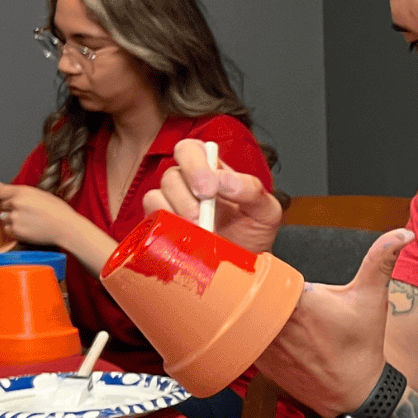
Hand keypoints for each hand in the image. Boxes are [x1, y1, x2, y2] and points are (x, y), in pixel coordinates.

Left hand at [0, 184, 86, 247]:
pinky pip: (7, 229)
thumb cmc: (59, 211)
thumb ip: (23, 194)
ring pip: (3, 218)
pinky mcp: (16, 231)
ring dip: (10, 219)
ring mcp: (14, 218)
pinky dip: (14, 229)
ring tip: (27, 221)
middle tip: (18, 212)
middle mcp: (15, 203)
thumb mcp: (41, 194)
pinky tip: (27, 228)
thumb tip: (11, 195)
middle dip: (5, 208)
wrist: (66, 227)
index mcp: (22, 192)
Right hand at [144, 138, 281, 253]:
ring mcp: (172, 206)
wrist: (245, 267)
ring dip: (179, 213)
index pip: (192, 150)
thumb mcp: (266, 210)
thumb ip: (252, 189)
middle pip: (171, 172)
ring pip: (157, 195)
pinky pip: (152, 218)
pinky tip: (187, 236)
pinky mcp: (161, 226)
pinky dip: (167, 226)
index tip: (210, 188)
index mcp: (212, 171)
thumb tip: (226, 182)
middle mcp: (188, 184)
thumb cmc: (253, 234)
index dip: (195, 163)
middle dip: (185, 191)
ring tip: (201, 230)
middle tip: (201, 214)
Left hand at [254, 229, 414, 416]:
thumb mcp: (372, 298)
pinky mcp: (259, 361)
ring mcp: (264, 345)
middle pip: (251, 290)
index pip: (263, 271)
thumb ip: (381, 259)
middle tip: (267, 288)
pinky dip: (249, 331)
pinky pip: (244, 337)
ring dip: (251, 309)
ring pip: (244, 314)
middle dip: (258, 287)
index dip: (264, 267)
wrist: (353, 394)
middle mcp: (277, 323)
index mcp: (300, 302)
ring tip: (265, 310)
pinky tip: (265, 332)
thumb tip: (402, 234)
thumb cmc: (361, 347)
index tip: (271, 271)